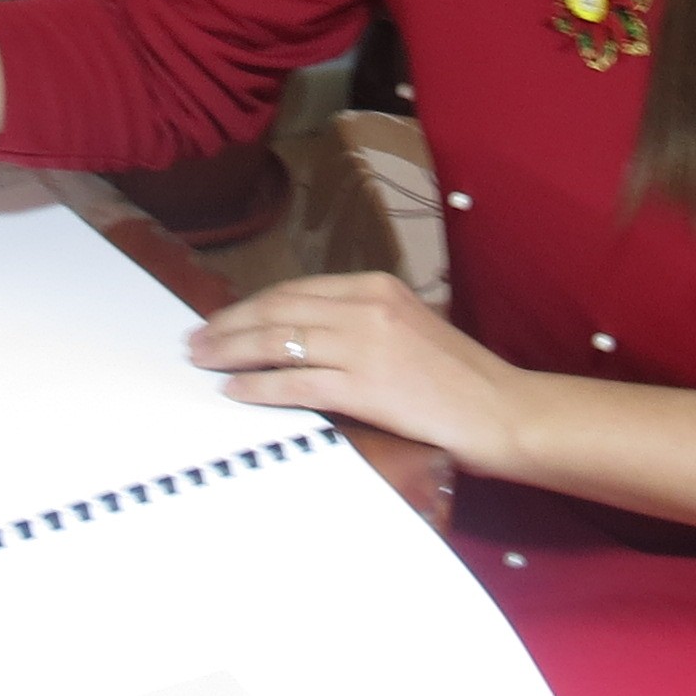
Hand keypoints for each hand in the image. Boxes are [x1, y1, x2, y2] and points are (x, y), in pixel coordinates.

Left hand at [187, 273, 526, 471]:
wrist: (500, 409)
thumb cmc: (459, 377)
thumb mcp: (409, 327)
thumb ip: (362, 323)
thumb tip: (306, 336)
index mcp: (375, 287)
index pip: (295, 290)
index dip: (250, 305)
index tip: (221, 318)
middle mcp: (365, 306)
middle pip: (277, 310)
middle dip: (229, 325)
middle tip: (195, 340)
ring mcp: (364, 345)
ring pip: (278, 342)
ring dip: (231, 352)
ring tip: (202, 361)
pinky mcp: (364, 386)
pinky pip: (295, 383)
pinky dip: (258, 387)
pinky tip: (234, 392)